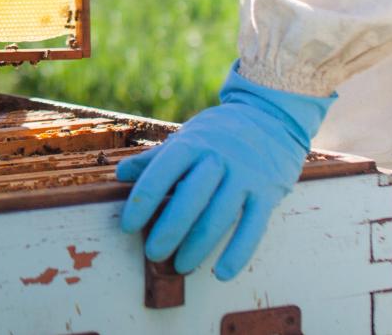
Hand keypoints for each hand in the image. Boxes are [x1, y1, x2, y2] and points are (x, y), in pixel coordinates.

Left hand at [116, 63, 333, 279]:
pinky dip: (237, 253)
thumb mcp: (187, 137)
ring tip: (181, 267)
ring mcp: (245, 175)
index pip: (162, 172)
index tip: (127, 226)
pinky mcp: (268, 193)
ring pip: (219, 216)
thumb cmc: (219, 133)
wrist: (271, 117)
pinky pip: (253, 228)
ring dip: (198, 246)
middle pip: (190, 198)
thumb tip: (121, 174)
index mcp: (192, 143)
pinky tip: (222, 273)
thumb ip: (156, 159)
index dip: (143, 201)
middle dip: (168, 229)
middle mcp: (219, 158)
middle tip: (152, 254)